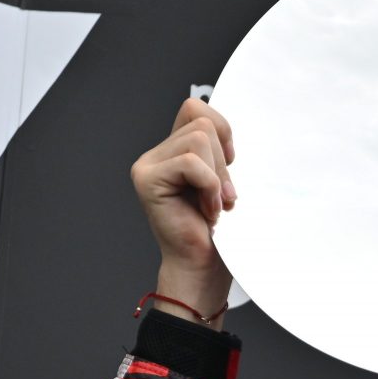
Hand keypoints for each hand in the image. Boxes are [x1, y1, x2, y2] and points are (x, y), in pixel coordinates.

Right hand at [131, 99, 235, 324]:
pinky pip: (191, 163)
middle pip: (201, 122)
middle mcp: (155, 155)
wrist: (203, 269)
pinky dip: (209, 187)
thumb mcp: (224, 181)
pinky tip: (207, 211)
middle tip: (221, 197)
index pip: (196, 109)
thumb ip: (218, 151)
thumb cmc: (217, 233)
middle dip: (222, 161)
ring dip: (217, 176)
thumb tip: (228, 130)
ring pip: (199, 139)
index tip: (230, 164)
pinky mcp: (147, 179)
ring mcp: (147, 166)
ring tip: (214, 205)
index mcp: (172, 152)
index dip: (222, 131)